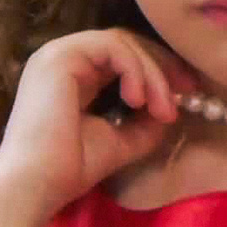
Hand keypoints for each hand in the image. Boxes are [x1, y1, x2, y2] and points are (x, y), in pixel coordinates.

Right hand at [0, 29, 184, 218]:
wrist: (38, 183)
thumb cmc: (73, 167)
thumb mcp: (123, 139)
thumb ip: (147, 122)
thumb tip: (172, 108)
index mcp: (75, 77)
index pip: (123, 57)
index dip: (159, 68)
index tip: (188, 91)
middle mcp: (64, 60)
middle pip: (126, 43)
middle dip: (162, 65)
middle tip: (188, 90)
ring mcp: (58, 54)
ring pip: (122, 43)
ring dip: (152, 73)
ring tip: (161, 108)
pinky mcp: (59, 56)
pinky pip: (112, 46)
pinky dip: (135, 69)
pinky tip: (138, 99)